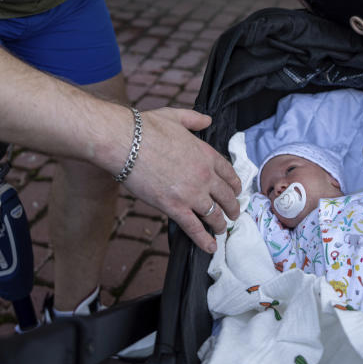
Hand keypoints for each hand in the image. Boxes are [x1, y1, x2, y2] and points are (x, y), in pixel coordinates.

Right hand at [120, 108, 240, 253]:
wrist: (127, 143)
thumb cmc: (147, 128)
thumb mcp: (176, 116)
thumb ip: (195, 119)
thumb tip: (207, 120)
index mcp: (206, 154)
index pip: (229, 173)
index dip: (235, 184)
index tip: (236, 191)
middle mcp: (204, 175)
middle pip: (226, 196)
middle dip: (233, 207)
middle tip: (234, 213)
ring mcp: (191, 193)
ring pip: (214, 214)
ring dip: (221, 224)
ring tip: (223, 229)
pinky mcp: (174, 207)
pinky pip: (195, 227)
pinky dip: (204, 239)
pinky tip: (210, 247)